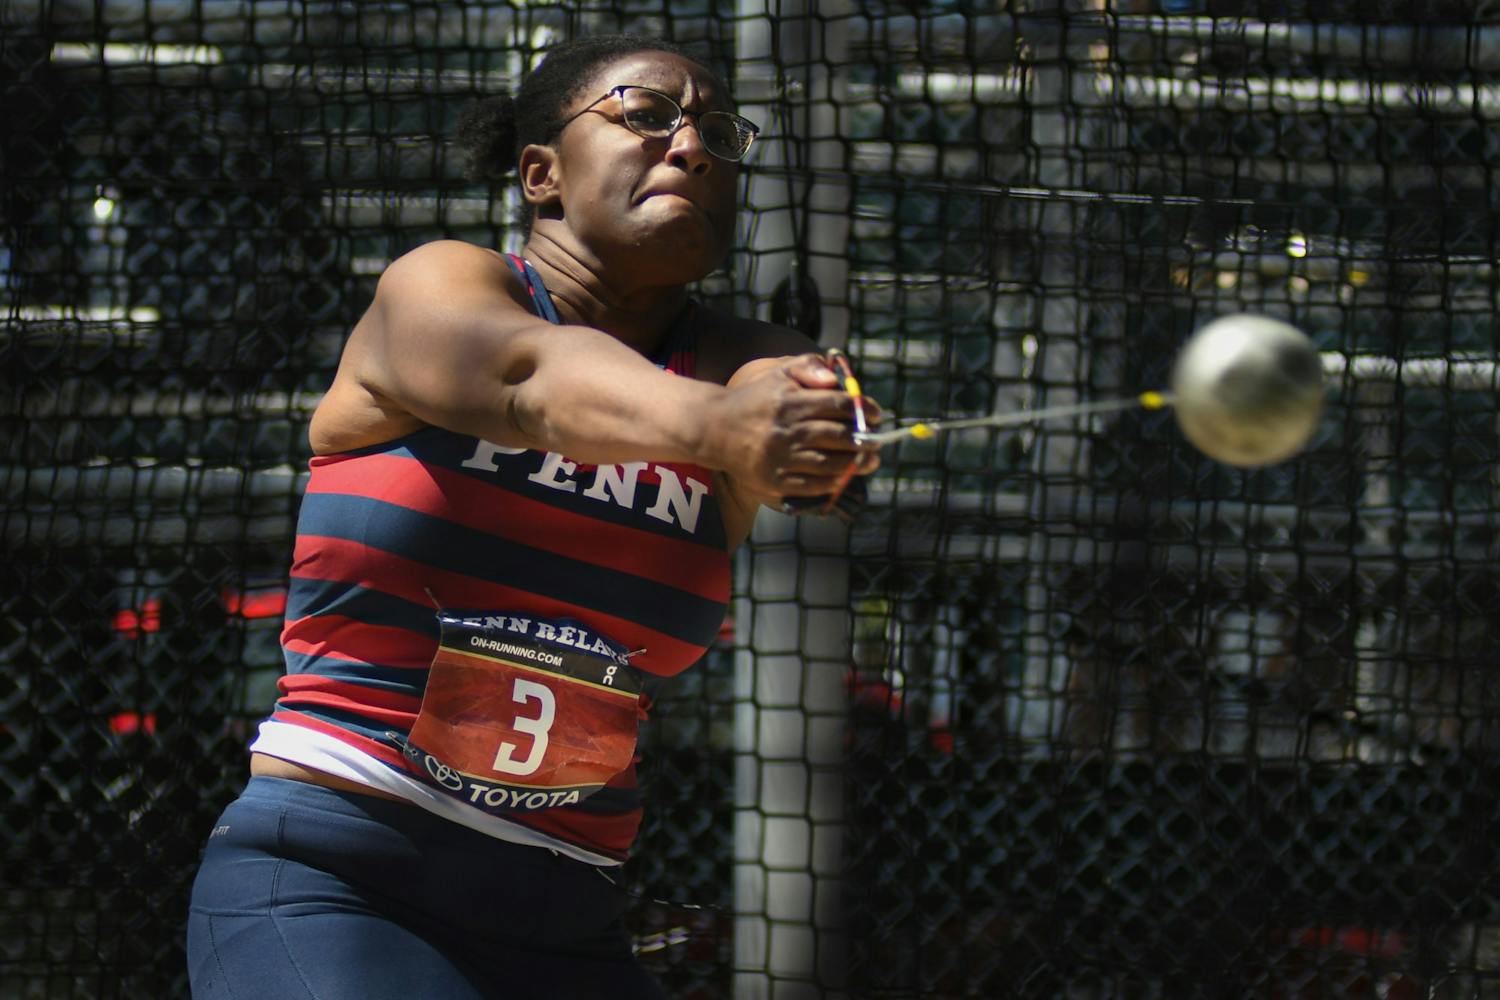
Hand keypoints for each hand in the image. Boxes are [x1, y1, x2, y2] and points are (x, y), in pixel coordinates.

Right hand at [705, 353, 880, 502]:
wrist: (715, 428)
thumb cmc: (756, 399)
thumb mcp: (779, 373)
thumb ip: (809, 367)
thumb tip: (836, 381)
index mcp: (791, 402)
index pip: (838, 405)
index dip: (864, 410)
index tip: (878, 414)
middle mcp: (787, 430)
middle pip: (838, 437)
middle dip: (864, 440)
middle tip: (877, 442)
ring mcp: (780, 458)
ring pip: (829, 464)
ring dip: (855, 464)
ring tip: (869, 461)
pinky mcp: (774, 480)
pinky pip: (812, 485)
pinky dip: (833, 483)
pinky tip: (844, 477)